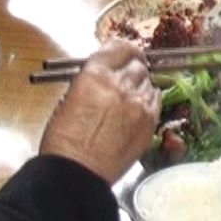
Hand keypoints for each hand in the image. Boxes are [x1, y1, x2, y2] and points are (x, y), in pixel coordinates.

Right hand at [38, 43, 159, 184]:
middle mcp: (120, 84)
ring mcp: (139, 103)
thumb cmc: (64, 140)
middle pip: (136, 64)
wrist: (77, 173)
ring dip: (140, 84)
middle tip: (125, 77)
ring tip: (129, 96)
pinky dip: (149, 99)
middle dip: (131, 67)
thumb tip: (102, 75)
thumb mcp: (68, 100)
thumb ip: (89, 82)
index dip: (123, 49)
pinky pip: (156, 99)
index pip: (119, 47)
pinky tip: (138, 108)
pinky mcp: (150, 120)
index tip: (124, 53)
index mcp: (94, 76)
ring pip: (148, 81)